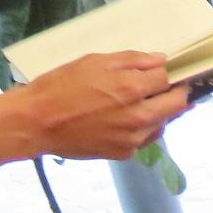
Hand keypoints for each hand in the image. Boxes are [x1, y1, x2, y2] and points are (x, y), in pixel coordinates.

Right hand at [6, 51, 191, 160]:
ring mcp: (134, 138)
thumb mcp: (94, 62)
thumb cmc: (60, 87)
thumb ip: (132, 60)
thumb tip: (161, 60)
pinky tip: (127, 120)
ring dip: (160, 112)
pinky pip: (145, 139)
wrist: (36, 123)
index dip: (165, 73)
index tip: (162, 72)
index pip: (167, 79)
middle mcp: (139, 117)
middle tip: (165, 87)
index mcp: (132, 89)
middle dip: (175, 93)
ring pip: (163, 123)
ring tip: (140, 103)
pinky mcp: (125, 153)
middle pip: (176, 105)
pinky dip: (144, 128)